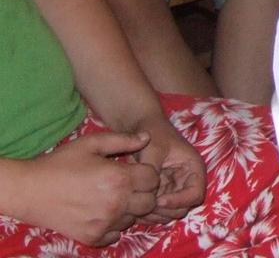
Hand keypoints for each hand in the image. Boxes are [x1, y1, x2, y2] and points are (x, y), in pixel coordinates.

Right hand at [15, 131, 159, 245]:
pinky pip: (115, 235)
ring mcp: (104, 222)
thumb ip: (123, 140)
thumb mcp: (91, 143)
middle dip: (143, 193)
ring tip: (111, 199)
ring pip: (133, 219)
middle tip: (126, 186)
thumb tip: (147, 137)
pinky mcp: (92, 237)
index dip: (147, 174)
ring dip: (129, 210)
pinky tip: (101, 213)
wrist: (29, 190)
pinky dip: (113, 226)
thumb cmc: (61, 163)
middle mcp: (116, 203)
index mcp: (119, 178)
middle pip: (149, 202)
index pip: (154, 180)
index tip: (134, 172)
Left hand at [132, 119, 204, 221]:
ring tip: (137, 207)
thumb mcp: (154, 150)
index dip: (179, 201)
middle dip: (165, 210)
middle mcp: (187, 182)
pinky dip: (147, 214)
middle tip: (145, 206)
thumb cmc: (152, 134)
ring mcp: (173, 190)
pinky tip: (133, 208)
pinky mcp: (160, 194)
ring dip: (155, 215)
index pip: (195, 195)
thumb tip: (150, 194)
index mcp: (193, 169)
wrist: (142, 129)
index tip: (158, 200)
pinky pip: (157, 212)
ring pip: (170, 214)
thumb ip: (153, 172)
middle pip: (183, 208)